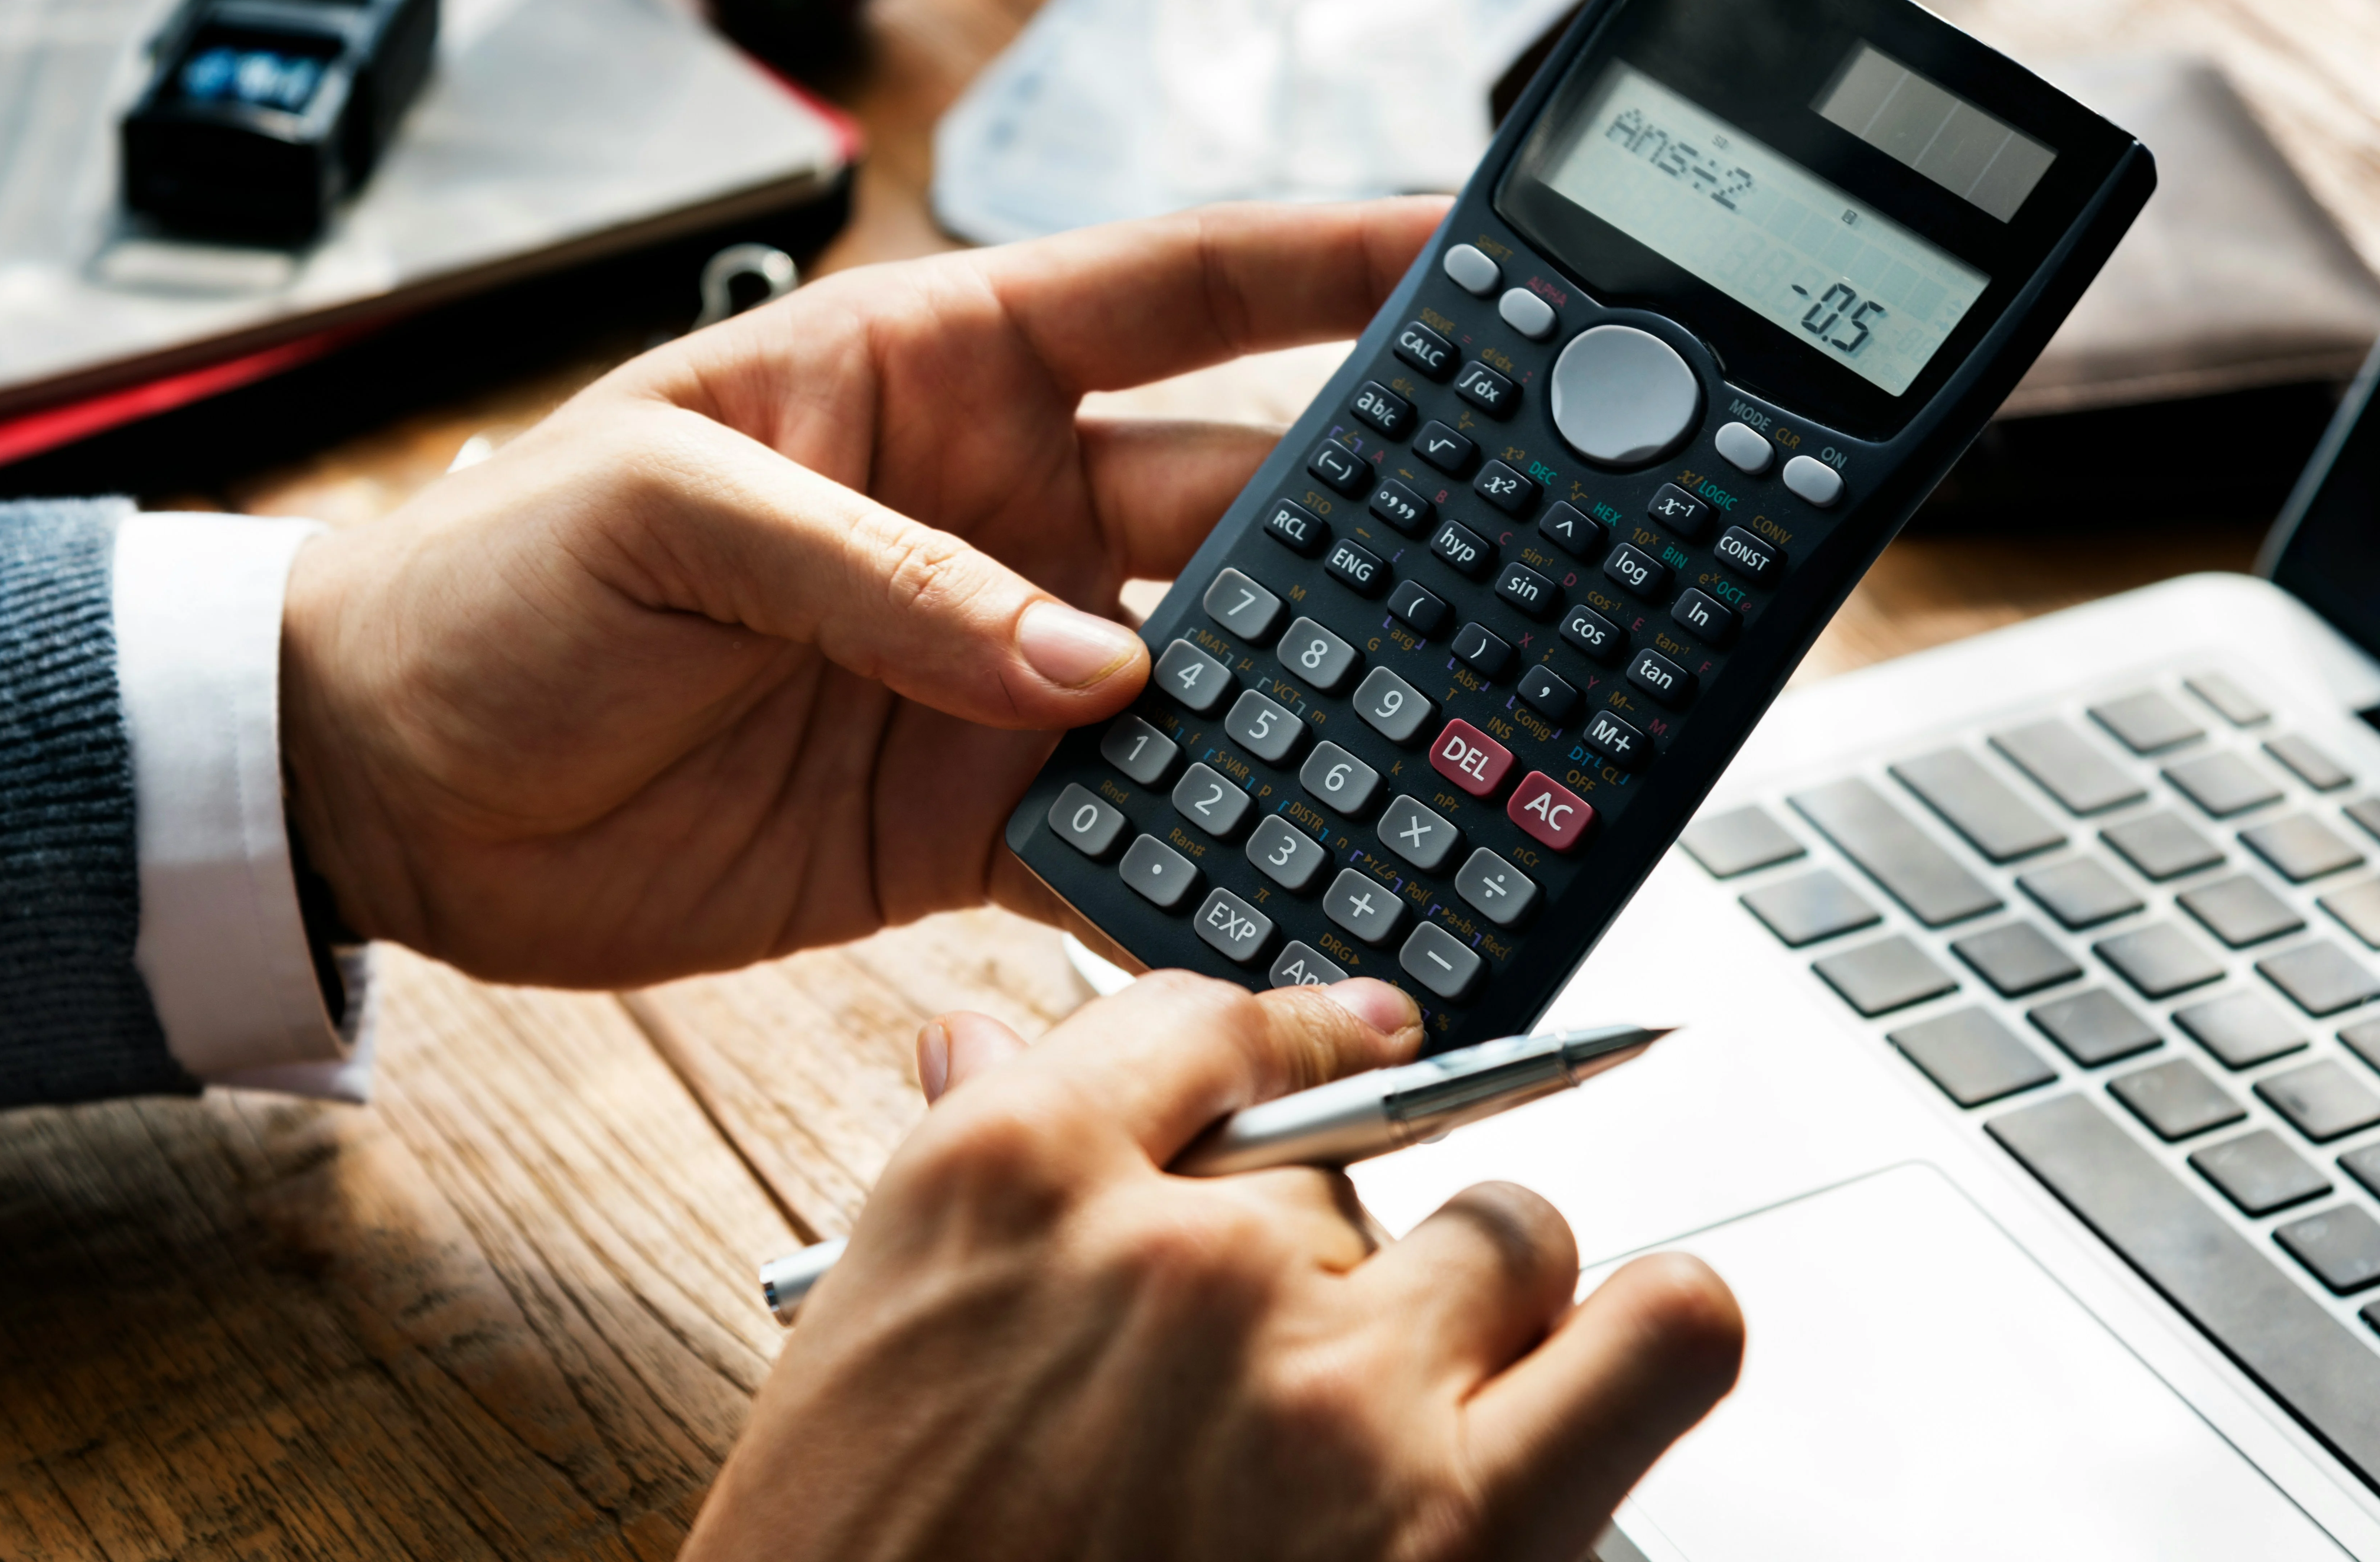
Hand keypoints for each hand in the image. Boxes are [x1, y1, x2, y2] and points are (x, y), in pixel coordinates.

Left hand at [279, 199, 1445, 983]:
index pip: (1174, 291)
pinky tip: (1283, 891)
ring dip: (1310, 719)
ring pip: (1206, 684)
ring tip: (1431, 759)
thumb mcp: (668, 519)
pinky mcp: (960, 817)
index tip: (1478, 264)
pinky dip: (1199, 869)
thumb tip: (1094, 667)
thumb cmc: (492, 588)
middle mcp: (995, 517)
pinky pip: (1119, 837)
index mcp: (933, 376)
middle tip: (1506, 567)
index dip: (1335, 264)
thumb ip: (888, 578)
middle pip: (1234, 505)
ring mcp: (993, 673)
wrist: (392, 784)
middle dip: (1370, 535)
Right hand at [683, 973, 1743, 1560]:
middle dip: (1328, 1262)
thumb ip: (973, 1187)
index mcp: (1009, 1180)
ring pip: (1510, 1239)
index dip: (1284, 1043)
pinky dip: (1656, 1337)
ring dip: (1472, 1321)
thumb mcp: (875, 1350)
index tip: (1334, 1050)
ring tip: (1401, 1435)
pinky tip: (1599, 1375)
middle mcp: (1178, 1255)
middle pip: (1352, 1169)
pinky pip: (1660, 1332)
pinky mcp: (1450, 1523)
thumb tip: (976, 1038)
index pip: (1205, 1023)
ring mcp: (1323, 1384)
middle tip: (1276, 1390)